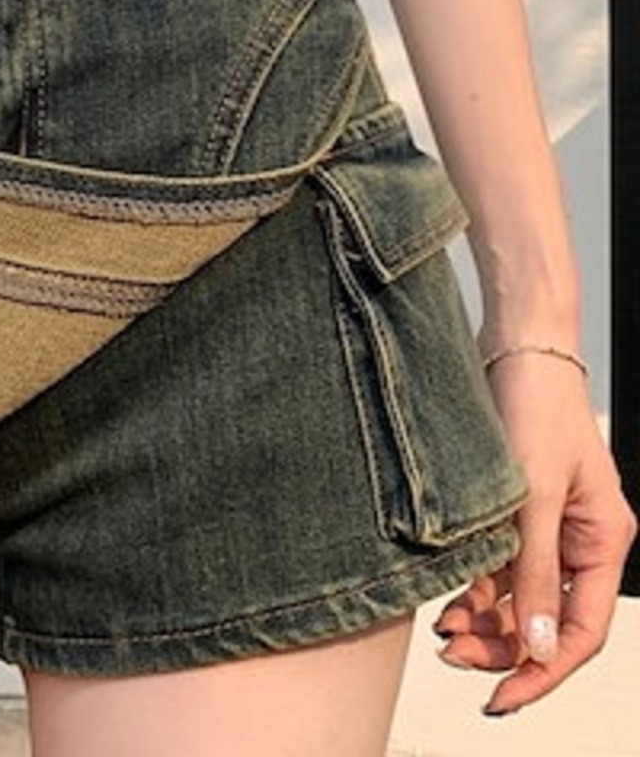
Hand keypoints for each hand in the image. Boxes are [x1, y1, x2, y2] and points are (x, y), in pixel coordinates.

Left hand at [433, 351, 635, 714]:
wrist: (510, 345)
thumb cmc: (533, 406)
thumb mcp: (532, 495)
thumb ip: (534, 572)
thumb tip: (538, 649)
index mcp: (602, 542)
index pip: (580, 631)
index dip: (543, 671)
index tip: (499, 698)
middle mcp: (576, 541)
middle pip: (547, 621)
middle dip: (504, 646)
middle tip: (451, 656)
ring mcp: (544, 526)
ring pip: (518, 597)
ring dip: (483, 620)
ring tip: (441, 631)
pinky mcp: (512, 508)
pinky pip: (498, 565)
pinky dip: (473, 586)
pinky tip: (444, 599)